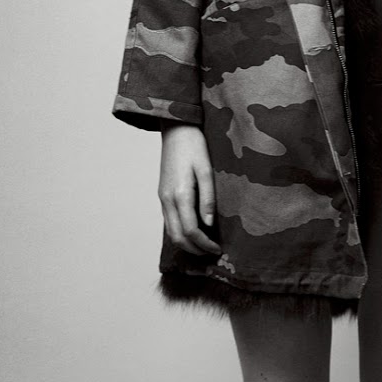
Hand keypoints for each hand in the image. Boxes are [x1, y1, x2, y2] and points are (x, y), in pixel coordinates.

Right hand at [158, 125, 222, 256]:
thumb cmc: (194, 146)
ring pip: (170, 232)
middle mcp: (167, 200)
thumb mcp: (206, 170)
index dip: (204, 244)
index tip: (218, 249)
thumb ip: (207, 198)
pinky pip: (169, 222)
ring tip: (205, 245)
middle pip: (177, 237)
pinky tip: (195, 231)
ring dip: (186, 244)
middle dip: (194, 249)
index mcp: (179, 194)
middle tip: (213, 252)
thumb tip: (210, 225)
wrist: (176, 129)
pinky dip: (180, 233)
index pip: (190, 231)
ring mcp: (162, 198)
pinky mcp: (163, 195)